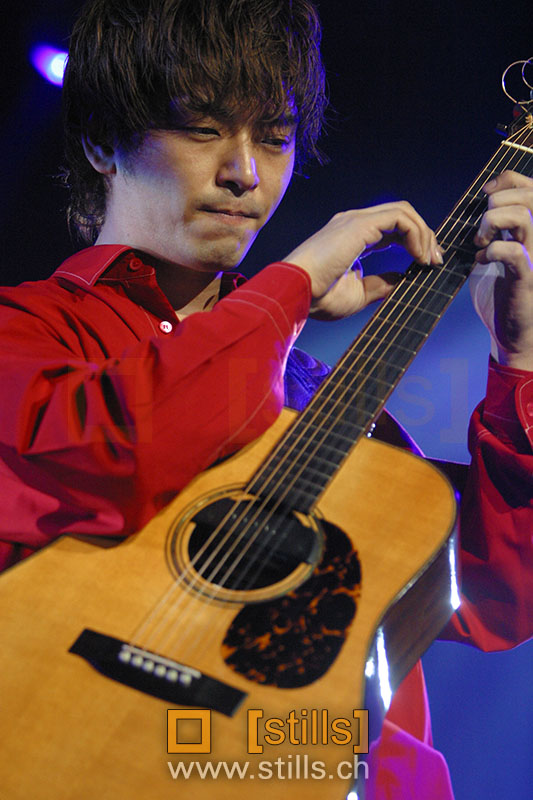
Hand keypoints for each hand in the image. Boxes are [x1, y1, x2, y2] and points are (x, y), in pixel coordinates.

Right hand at [284, 201, 441, 319]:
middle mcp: (354, 223)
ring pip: (403, 211)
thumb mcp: (359, 293)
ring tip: (429, 260)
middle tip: (435, 261)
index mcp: (351, 237)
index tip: (426, 265)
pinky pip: (400, 217)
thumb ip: (381, 284)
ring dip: (423, 234)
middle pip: (401, 215)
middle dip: (424, 236)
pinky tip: (418, 256)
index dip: (413, 243)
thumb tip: (402, 279)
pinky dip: (416, 234)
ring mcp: (356, 220)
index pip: (391, 228)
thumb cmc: (317, 297)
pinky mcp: (359, 223)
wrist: (296, 292)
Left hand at [470, 170, 532, 369]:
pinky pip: (511, 252)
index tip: (485, 194)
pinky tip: (481, 261)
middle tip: (482, 229)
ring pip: (522, 217)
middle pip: (528, 196)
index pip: (531, 185)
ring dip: (492, 223)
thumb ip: (498, 225)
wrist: (517, 331)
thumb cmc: (507, 289)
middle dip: (495, 203)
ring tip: (480, 242)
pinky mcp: (528, 277)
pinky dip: (490, 252)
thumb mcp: (501, 249)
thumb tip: (486, 196)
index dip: (506, 181)